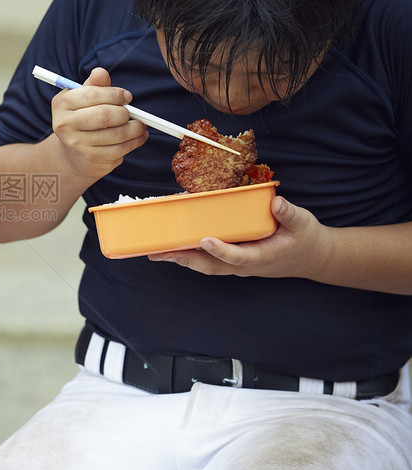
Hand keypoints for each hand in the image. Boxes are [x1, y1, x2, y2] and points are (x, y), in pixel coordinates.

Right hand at [51, 67, 147, 181]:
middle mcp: (65, 125)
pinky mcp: (92, 159)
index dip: (114, 94)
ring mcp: (77, 145)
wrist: (74, 154)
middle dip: (124, 113)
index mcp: (62, 104)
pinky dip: (135, 142)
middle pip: (104, 116)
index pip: (92, 94)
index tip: (127, 96)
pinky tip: (138, 137)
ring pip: (117, 134)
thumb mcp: (84, 99)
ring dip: (135, 128)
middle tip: (131, 113)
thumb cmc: (83, 119)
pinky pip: (120, 149)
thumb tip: (101, 72)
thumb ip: (94, 85)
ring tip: (140, 125)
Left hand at [147, 196, 333, 278]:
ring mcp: (237, 266)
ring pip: (205, 266)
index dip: (221, 250)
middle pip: (210, 266)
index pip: (238, 256)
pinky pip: (207, 261)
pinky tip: (172, 246)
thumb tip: (277, 203)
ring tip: (156, 252)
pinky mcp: (232, 261)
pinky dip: (189, 255)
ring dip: (180, 259)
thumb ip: (290, 215)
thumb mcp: (304, 223)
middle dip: (184, 259)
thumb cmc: (305, 239)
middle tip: (160, 252)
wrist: (312, 258)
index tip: (206, 240)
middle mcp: (245, 265)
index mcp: (262, 257)